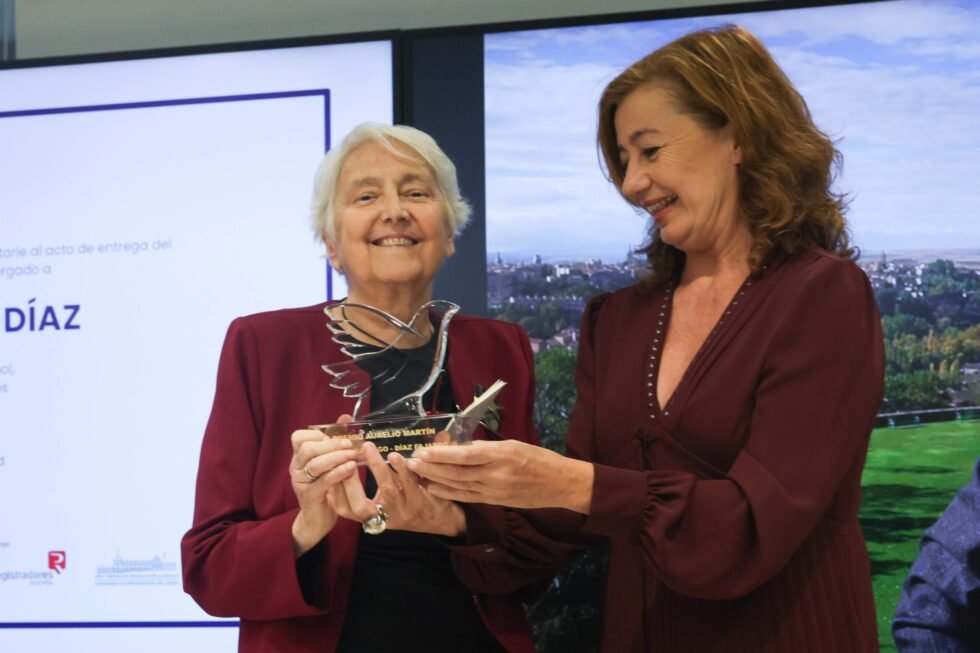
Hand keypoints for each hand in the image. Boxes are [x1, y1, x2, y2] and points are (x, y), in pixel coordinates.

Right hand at [289, 425, 358, 555]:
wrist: (318, 519)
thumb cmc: (326, 487)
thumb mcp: (330, 463)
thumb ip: (334, 441)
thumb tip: (345, 417)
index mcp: (299, 457)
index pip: (299, 437)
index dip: (318, 434)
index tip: (337, 437)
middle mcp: (296, 468)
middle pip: (307, 448)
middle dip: (331, 444)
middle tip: (350, 445)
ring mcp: (301, 482)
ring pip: (316, 464)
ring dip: (337, 457)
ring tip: (354, 456)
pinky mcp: (310, 496)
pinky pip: (323, 481)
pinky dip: (339, 473)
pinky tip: (351, 469)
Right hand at [328, 442, 466, 536]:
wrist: (439, 520)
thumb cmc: (404, 504)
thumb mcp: (382, 500)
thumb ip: (365, 483)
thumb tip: (344, 458)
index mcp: (369, 516)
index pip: (344, 509)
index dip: (336, 491)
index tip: (335, 468)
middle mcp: (383, 518)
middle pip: (359, 506)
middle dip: (351, 481)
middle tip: (350, 457)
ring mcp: (402, 512)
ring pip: (387, 490)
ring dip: (378, 467)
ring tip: (370, 448)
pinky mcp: (420, 504)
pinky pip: (409, 484)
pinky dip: (402, 469)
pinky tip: (396, 456)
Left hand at [407, 440, 593, 512]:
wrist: (559, 484)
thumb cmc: (538, 459)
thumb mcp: (514, 444)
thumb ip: (487, 447)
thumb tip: (462, 447)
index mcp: (501, 454)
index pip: (465, 455)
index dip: (442, 454)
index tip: (424, 450)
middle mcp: (495, 474)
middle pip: (456, 472)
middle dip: (431, 467)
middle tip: (411, 460)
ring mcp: (494, 491)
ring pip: (458, 486)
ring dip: (435, 480)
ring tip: (416, 473)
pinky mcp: (494, 501)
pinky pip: (467, 497)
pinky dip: (448, 493)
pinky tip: (433, 489)